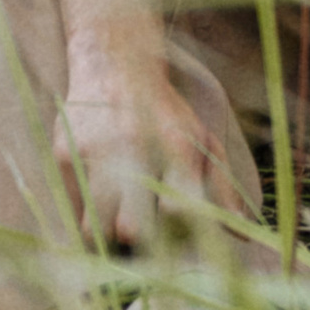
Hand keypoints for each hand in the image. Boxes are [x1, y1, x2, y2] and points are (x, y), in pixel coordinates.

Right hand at [54, 49, 240, 247]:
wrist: (114, 63)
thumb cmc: (165, 112)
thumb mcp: (201, 139)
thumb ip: (222, 188)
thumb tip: (243, 234)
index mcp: (176, 145)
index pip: (178, 212)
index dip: (176, 236)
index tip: (175, 243)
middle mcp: (135, 148)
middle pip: (133, 228)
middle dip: (138, 245)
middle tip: (143, 246)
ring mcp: (96, 153)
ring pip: (94, 229)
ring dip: (107, 240)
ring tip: (118, 231)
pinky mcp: (66, 156)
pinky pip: (72, 212)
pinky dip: (85, 222)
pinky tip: (99, 212)